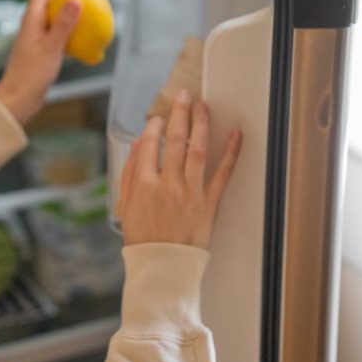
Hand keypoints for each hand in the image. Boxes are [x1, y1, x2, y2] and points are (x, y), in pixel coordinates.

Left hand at [0, 0, 92, 124]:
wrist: (18, 98)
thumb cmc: (31, 75)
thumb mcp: (51, 48)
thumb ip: (64, 24)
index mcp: (31, 16)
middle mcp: (33, 21)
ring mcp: (38, 33)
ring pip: (56, 11)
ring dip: (73, 5)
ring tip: (92, 6)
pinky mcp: (43, 46)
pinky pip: (60, 28)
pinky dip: (73, 26)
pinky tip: (88, 34)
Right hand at [117, 90, 241, 248]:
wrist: (164, 266)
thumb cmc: (142, 238)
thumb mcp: (125, 205)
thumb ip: (129, 173)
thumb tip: (137, 145)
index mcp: (144, 185)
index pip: (149, 145)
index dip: (154, 126)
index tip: (157, 118)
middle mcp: (168, 185)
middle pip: (175, 140)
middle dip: (179, 113)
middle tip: (183, 95)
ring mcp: (191, 192)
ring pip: (198, 149)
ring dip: (201, 123)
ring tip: (202, 106)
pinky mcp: (210, 202)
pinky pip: (223, 173)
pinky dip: (231, 152)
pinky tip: (235, 134)